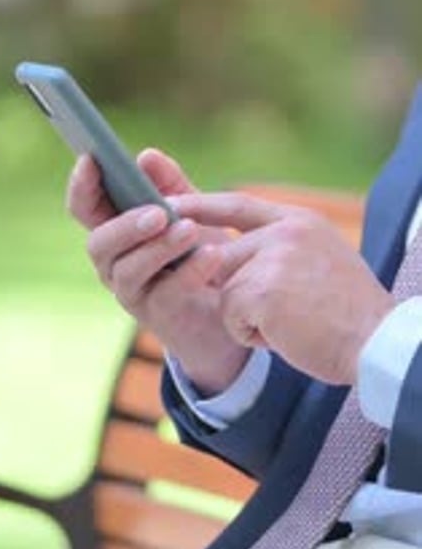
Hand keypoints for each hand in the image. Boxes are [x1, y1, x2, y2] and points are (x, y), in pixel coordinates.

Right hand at [67, 149, 250, 393]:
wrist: (231, 308)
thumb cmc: (199, 252)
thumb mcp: (189, 209)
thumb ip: (170, 183)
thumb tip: (146, 156)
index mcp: (115, 230)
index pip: (84, 207)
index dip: (81, 184)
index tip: (91, 159)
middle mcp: (114, 263)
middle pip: (98, 243)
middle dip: (125, 225)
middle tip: (158, 212)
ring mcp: (133, 292)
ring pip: (128, 270)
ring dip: (159, 248)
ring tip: (190, 231)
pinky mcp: (160, 316)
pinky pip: (166, 293)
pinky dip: (190, 271)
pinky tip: (213, 255)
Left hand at [170, 192, 395, 385]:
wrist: (377, 343)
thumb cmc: (349, 313)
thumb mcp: (320, 259)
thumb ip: (279, 247)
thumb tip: (229, 253)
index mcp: (298, 220)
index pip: (237, 204)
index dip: (200, 206)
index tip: (170, 205)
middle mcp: (284, 231)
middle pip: (223, 256)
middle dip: (235, 291)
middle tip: (279, 312)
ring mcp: (272, 258)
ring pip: (225, 289)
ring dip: (247, 316)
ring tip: (290, 323)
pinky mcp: (261, 291)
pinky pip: (230, 316)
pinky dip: (252, 335)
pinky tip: (287, 335)